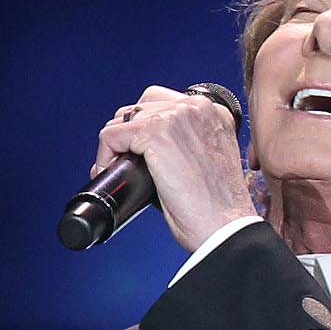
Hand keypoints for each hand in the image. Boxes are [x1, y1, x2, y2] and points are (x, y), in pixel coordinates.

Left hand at [94, 84, 256, 250]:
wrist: (225, 226)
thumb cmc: (218, 208)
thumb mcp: (204, 163)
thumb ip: (180, 147)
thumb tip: (142, 153)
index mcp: (213, 112)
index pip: (163, 103)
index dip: (143, 129)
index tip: (138, 156)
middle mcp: (198, 107)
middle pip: (140, 106)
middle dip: (127, 135)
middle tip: (124, 164)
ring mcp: (177, 116)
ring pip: (123, 119)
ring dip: (115, 145)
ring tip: (118, 171)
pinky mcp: (156, 133)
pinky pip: (112, 135)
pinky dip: (105, 155)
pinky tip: (113, 173)